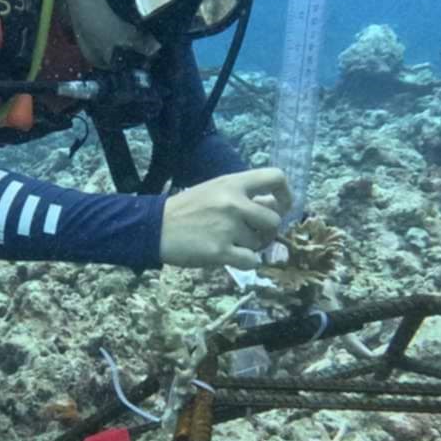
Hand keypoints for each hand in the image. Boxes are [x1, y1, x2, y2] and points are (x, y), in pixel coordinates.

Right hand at [160, 168, 291, 269]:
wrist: (154, 227)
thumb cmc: (186, 208)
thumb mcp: (215, 190)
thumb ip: (244, 196)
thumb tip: (276, 206)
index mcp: (233, 183)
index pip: (276, 178)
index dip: (286, 194)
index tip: (282, 207)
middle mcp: (234, 203)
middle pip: (275, 220)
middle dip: (267, 231)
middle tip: (253, 234)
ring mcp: (228, 227)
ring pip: (261, 244)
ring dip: (251, 247)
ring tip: (229, 242)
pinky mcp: (220, 251)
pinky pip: (252, 261)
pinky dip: (245, 262)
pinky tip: (230, 256)